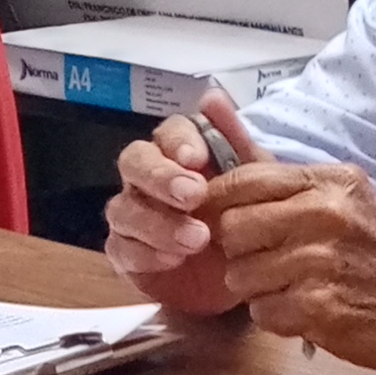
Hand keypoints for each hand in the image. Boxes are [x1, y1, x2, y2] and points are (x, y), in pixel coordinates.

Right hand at [102, 98, 264, 314]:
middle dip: (161, 176)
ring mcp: (132, 215)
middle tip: (194, 195)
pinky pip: (121, 248)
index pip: (168, 132)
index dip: (178, 140)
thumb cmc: (246, 219)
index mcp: (179, 153)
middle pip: (134, 161)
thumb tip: (213, 98)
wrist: (245, 277)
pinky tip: (173, 259)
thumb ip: (235, 141)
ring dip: (158, 222)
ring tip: (197, 240)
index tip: (197, 158)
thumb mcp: (254, 182)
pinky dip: (145, 253)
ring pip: (123, 208)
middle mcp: (149, 178)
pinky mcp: (126, 253)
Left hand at [199, 157, 375, 373]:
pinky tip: (307, 311)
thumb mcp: (345, 200)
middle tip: (269, 261)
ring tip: (294, 287)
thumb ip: (284, 179)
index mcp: (330, 182)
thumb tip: (215, 112)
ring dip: (259, 289)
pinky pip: (262, 312)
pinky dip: (279, 318)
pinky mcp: (321, 306)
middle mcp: (325, 214)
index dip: (220, 202)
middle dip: (241, 251)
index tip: (219, 218)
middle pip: (232, 228)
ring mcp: (322, 261)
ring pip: (240, 275)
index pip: (244, 179)